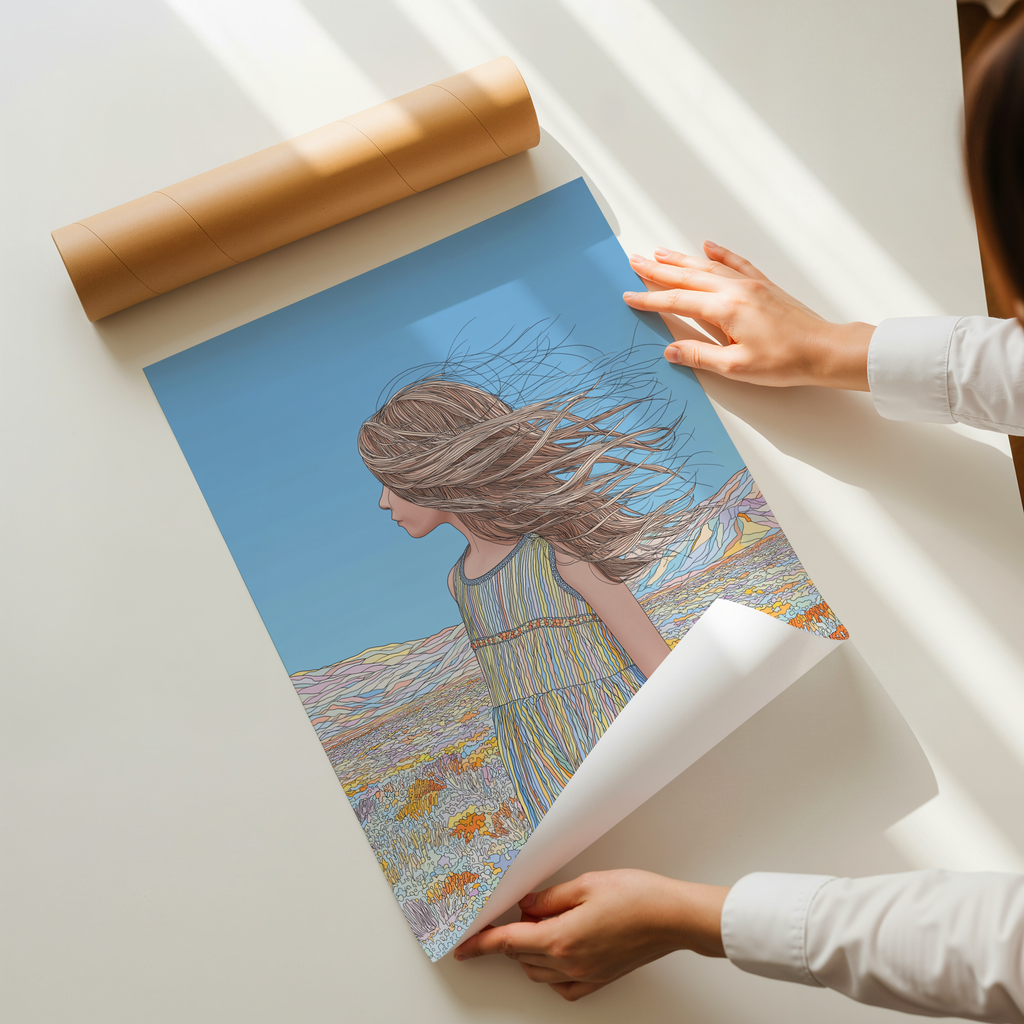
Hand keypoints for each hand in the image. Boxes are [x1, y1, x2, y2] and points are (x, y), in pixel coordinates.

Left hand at [452, 869, 728, 1001]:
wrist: (673, 917)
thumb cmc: (637, 896)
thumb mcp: (585, 884)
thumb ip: (549, 898)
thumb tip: (526, 906)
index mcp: (561, 938)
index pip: (508, 943)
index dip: (481, 944)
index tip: (463, 947)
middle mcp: (570, 963)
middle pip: (522, 957)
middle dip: (512, 937)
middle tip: (516, 912)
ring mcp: (586, 975)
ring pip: (539, 971)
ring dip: (531, 951)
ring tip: (541, 922)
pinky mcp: (600, 978)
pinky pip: (563, 985)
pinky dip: (551, 970)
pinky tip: (558, 950)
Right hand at [623, 242, 873, 389]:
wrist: (824, 350)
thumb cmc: (785, 361)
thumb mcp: (737, 367)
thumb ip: (700, 356)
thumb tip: (670, 350)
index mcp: (725, 309)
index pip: (678, 301)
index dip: (650, 299)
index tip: (629, 296)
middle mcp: (735, 289)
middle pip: (688, 276)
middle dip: (658, 269)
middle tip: (634, 261)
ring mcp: (750, 284)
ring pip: (707, 266)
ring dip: (681, 259)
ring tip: (658, 252)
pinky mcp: (764, 285)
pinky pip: (736, 263)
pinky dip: (720, 253)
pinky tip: (708, 246)